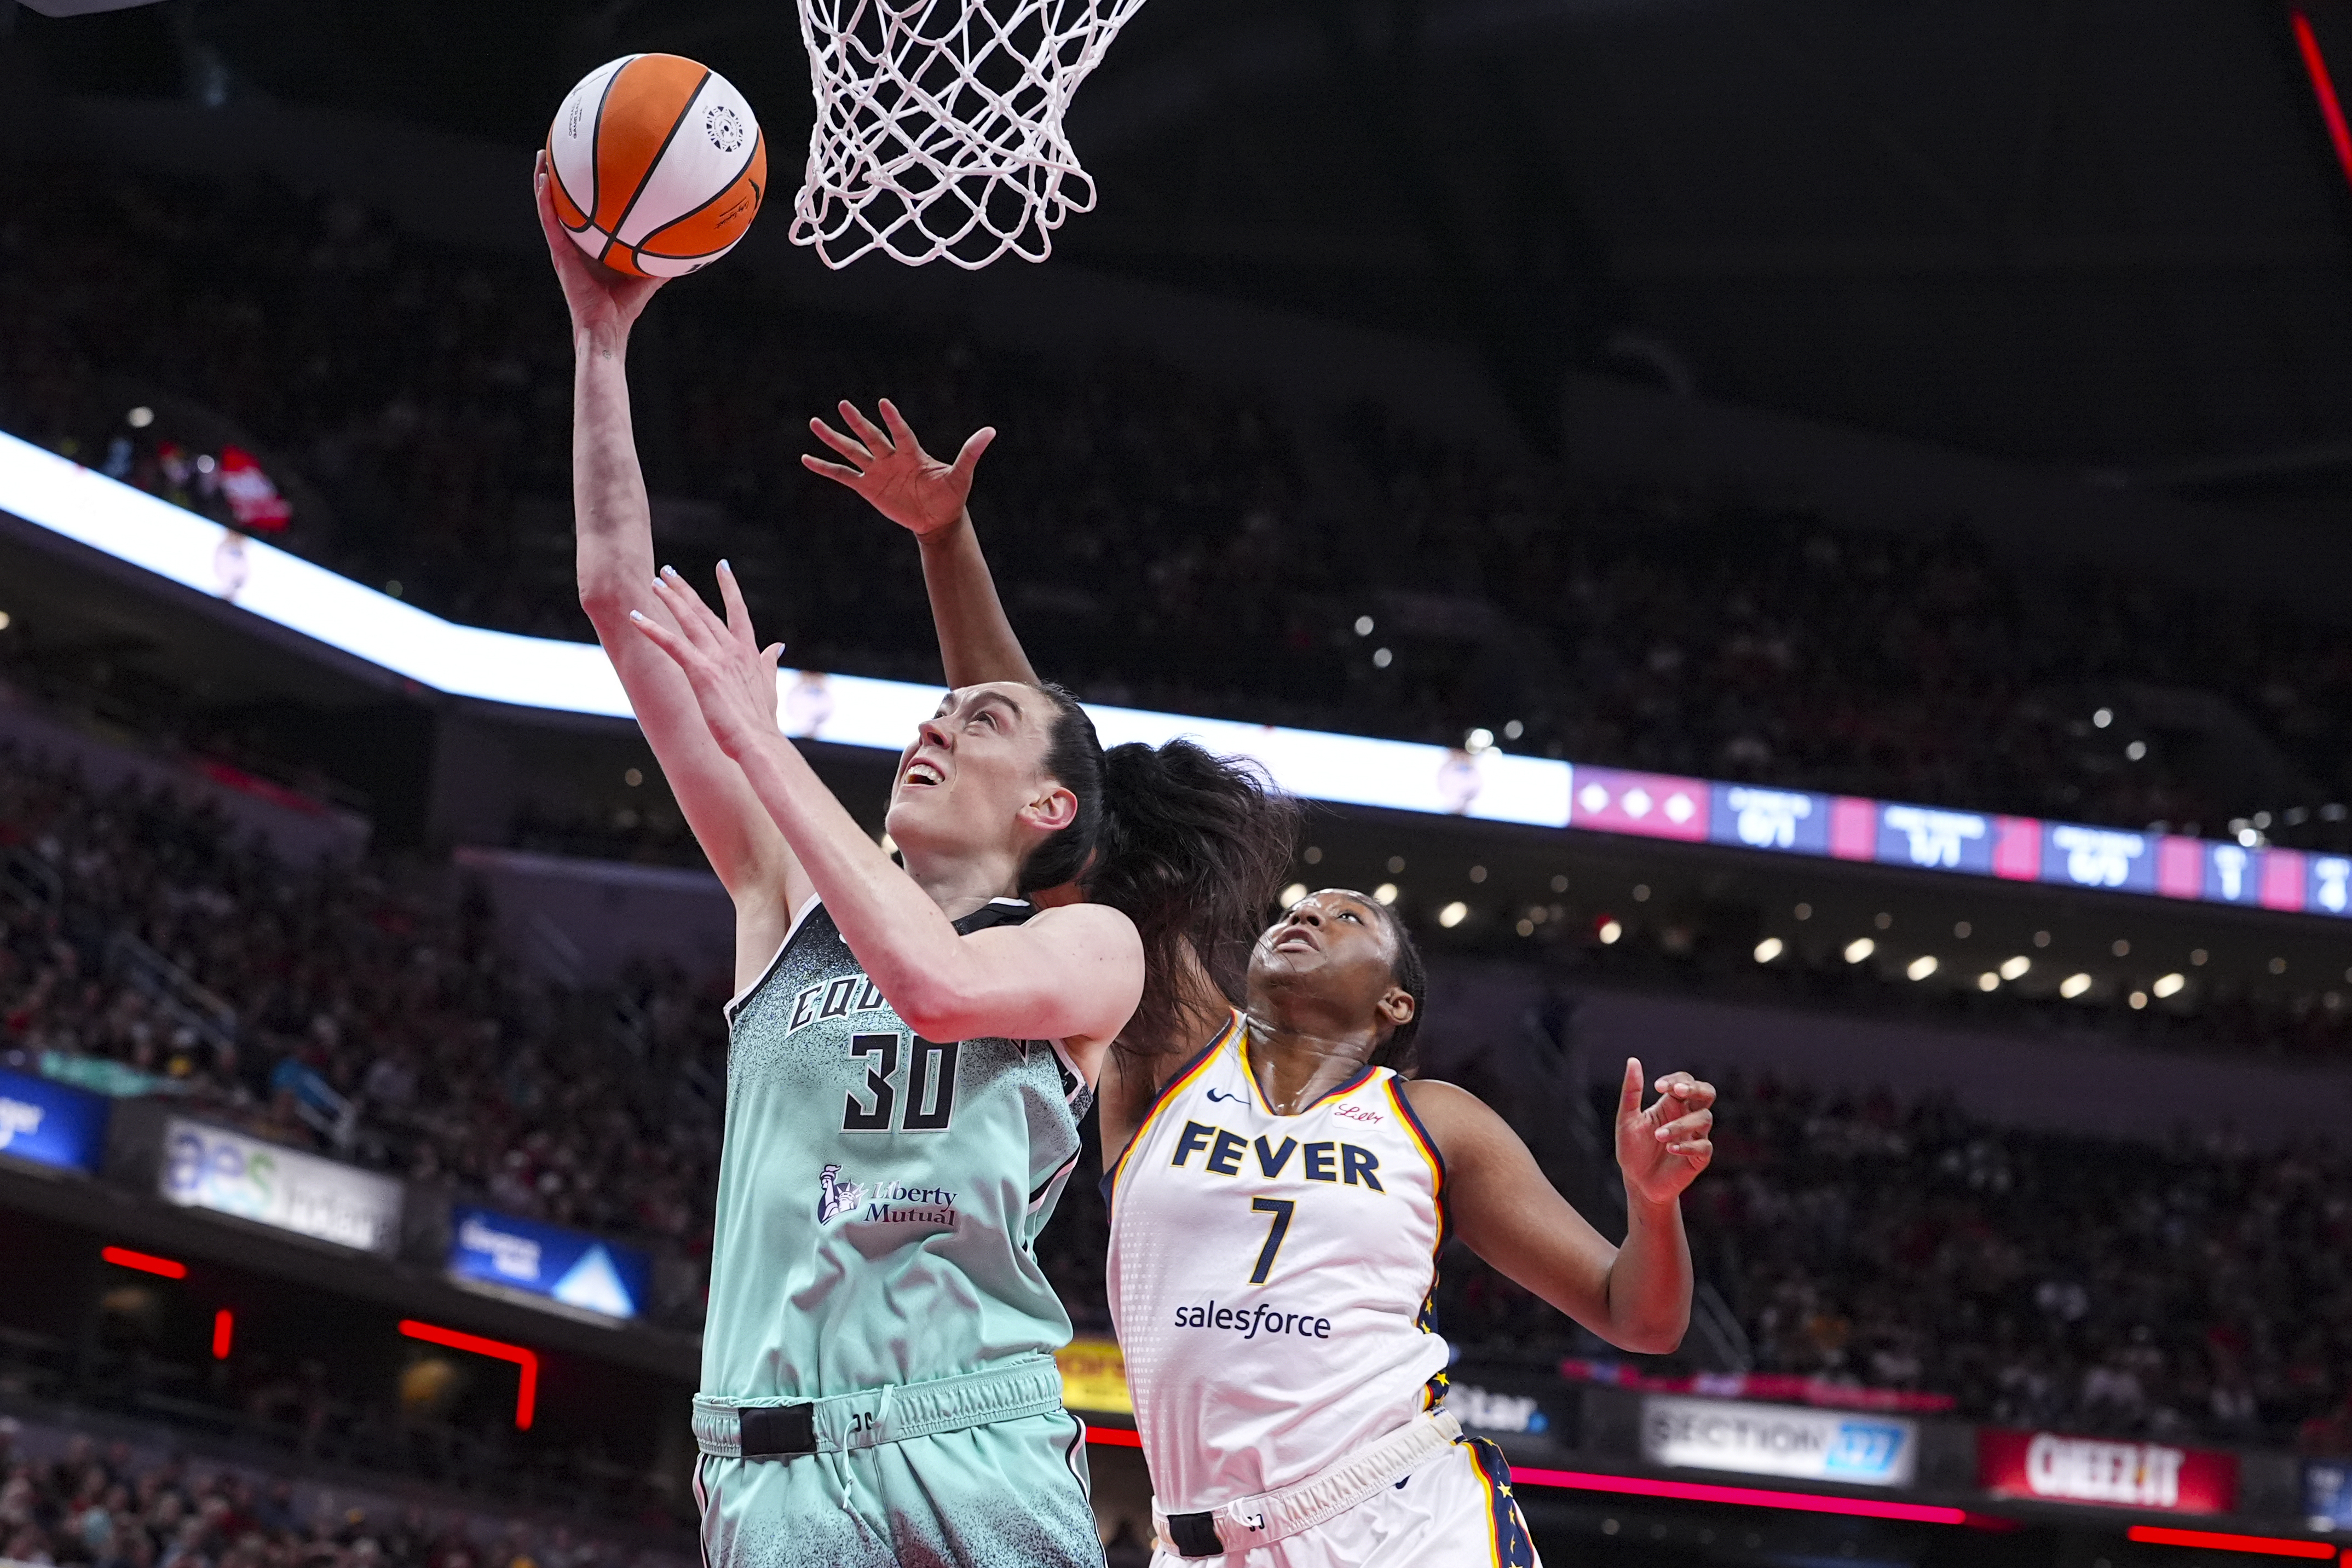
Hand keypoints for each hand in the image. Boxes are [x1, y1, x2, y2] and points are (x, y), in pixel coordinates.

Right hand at [535, 150, 665, 343]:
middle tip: (558, 151)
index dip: (582, 193)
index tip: (586, 168)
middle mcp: (573, 245)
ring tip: (542, 155)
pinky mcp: (559, 256)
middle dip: (560, 179)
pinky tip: (543, 181)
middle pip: (563, 205)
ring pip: (549, 208)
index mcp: (589, 248)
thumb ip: (664, 261)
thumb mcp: (648, 277)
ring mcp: (564, 249)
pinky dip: (545, 201)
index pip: (584, 214)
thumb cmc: (624, 309)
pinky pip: (550, 223)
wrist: (606, 329)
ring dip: (543, 181)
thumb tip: (688, 251)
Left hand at [628, 563, 784, 761]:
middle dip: (685, 589)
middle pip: (705, 611)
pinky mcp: (701, 672)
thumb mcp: (769, 685)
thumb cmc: (761, 721)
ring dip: (670, 599)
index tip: (722, 565)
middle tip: (668, 571)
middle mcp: (732, 649)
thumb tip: (778, 646)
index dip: (730, 587)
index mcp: (748, 652)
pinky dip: (653, 629)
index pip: (738, 612)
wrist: (758, 741)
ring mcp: (717, 659)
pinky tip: (636, 618)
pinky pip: (672, 644)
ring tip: (653, 583)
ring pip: (689, 620)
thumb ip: (769, 663)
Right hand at [803, 399, 994, 538]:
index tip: (884, 403)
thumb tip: (991, 431)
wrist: (938, 519)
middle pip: (871, 436)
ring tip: (814, 423)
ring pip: (851, 451)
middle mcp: (891, 457)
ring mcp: (877, 471)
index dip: (893, 420)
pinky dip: (825, 468)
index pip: (901, 432)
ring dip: (834, 438)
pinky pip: (842, 475)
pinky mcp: (867, 487)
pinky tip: (807, 459)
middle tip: (843, 404)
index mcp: (912, 453)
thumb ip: (970, 453)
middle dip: (857, 422)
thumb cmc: (951, 496)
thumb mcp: (961, 476)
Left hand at [1615, 1057, 1713, 1205]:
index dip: (1676, 1080)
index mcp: (1671, 1104)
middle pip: (1707, 1093)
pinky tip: (1670, 1148)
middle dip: (1696, 1088)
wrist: (1637, 1183)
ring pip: (1704, 1119)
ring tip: (1658, 1135)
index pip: (1684, 1081)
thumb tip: (1632, 1061)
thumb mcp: (1627, 1119)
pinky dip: (1687, 1145)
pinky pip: (1704, 1146)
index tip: (1657, 1086)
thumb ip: (1631, 1092)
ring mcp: (1696, 1136)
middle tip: (1678, 1091)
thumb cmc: (1633, 1149)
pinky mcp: (1699, 1158)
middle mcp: (1687, 1117)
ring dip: (1681, 1124)